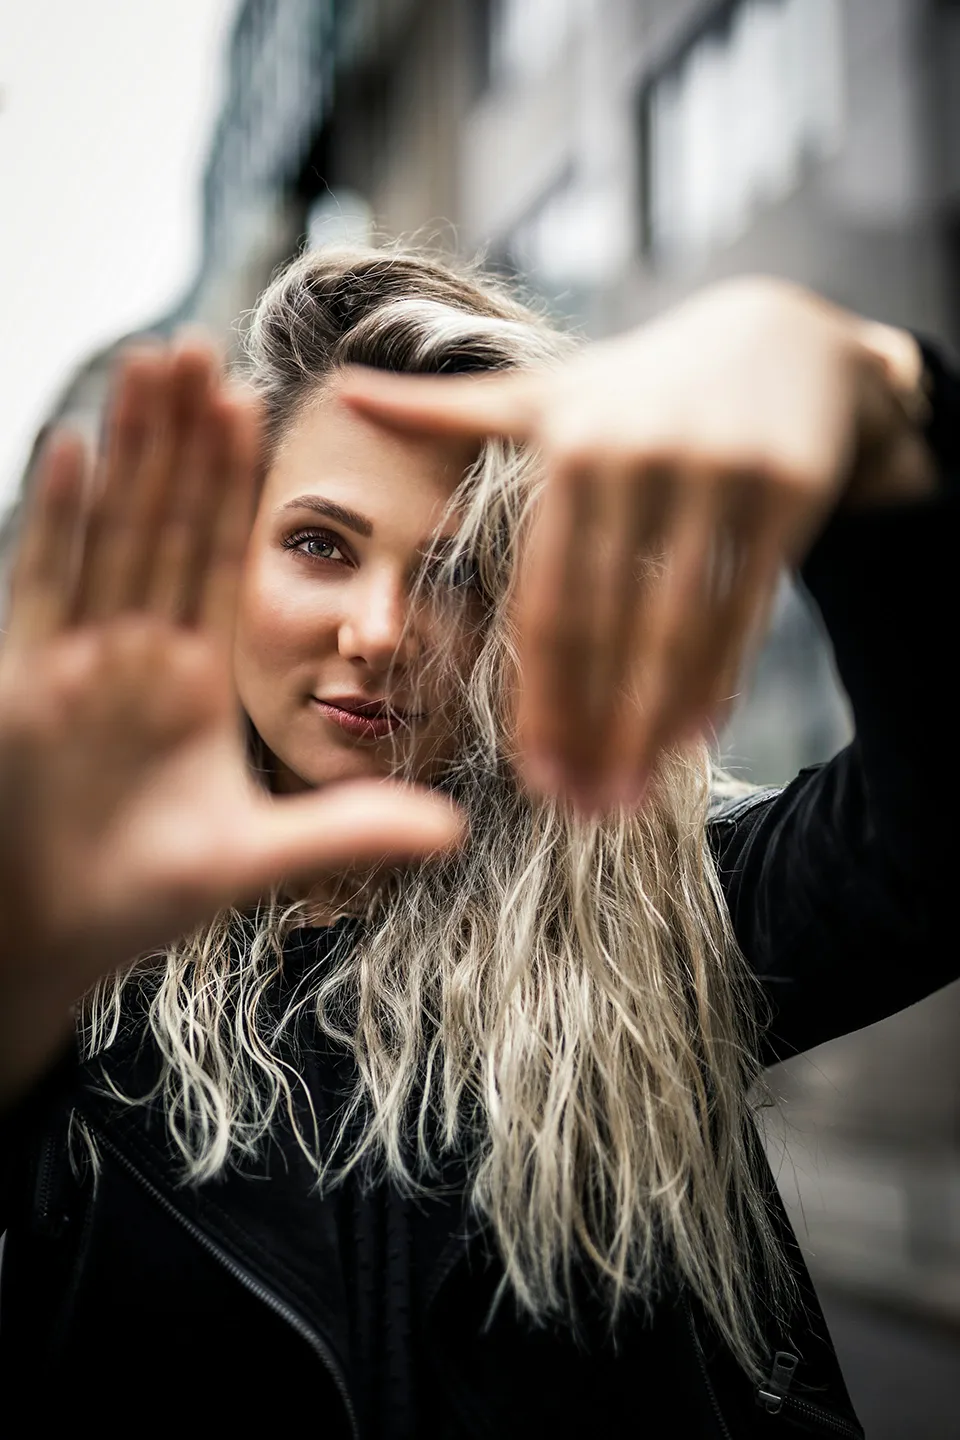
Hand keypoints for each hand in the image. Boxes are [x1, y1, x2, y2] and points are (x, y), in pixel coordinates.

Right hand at [0, 339, 460, 1090]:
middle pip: (166, 523)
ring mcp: (80, 657)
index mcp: (200, 679)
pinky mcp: (23, 675)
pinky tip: (73, 448)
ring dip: (130, 449)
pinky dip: (57, 520)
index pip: (221, 557)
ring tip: (147, 363)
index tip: (254, 405)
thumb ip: (348, 830)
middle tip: (202, 347)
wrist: (50, 936)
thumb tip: (455, 828)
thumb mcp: (256, 857)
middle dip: (183, 438)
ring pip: (110, 531)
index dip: (235, 483)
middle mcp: (141, 653)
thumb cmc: (143, 899)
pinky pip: (45, 583)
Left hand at [339, 277, 933, 811]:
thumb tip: (343, 390)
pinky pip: (744, 607)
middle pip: (605, 627)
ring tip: (631, 795)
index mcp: (568, 447)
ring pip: (677, 629)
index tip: (536, 777)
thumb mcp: (544, 393)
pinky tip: (692, 740)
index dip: (539, 699)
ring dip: (652, 726)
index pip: (545, 602)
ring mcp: (717, 469)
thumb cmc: (638, 387)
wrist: (778, 342)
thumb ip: (447, 410)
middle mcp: (636, 455)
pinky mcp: (785, 486)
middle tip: (583, 810)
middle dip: (591, 731)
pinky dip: (718, 679)